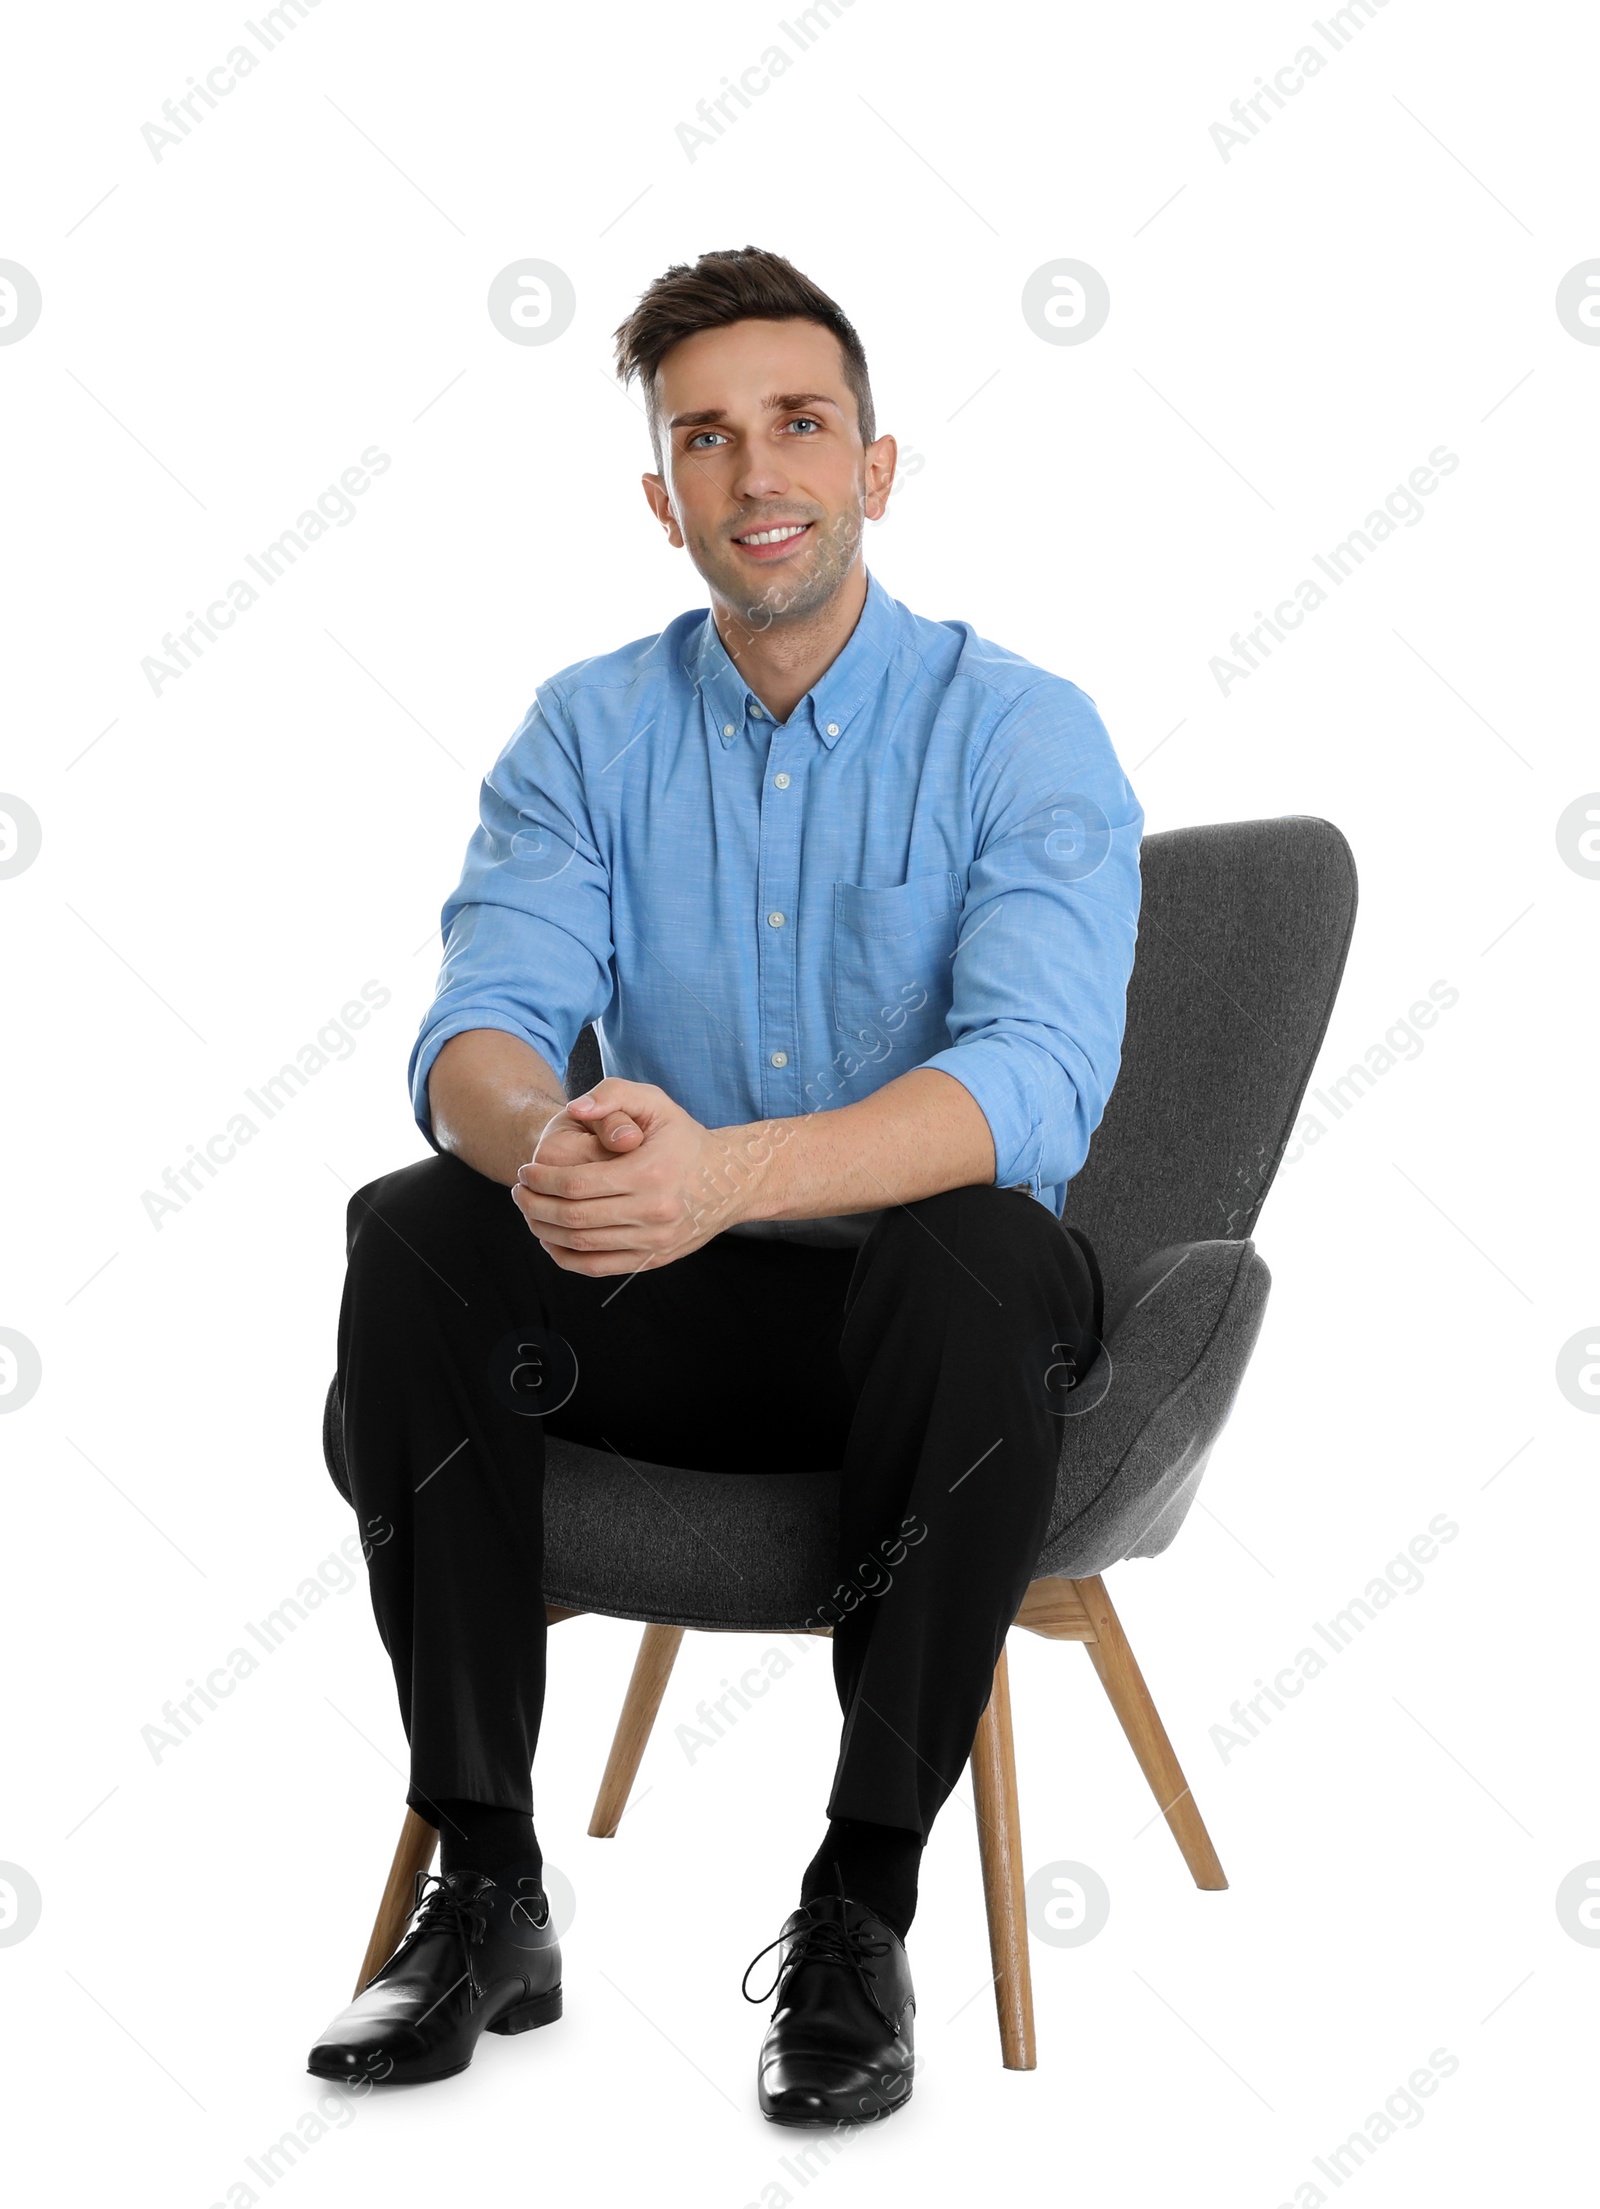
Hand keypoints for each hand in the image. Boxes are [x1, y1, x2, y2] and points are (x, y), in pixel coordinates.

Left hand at [513, 1078, 761, 1275]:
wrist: (731, 1180)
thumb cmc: (685, 1139)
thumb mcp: (656, 1103)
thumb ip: (613, 1094)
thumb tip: (576, 1110)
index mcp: (648, 1173)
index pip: (576, 1184)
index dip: (541, 1180)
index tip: (525, 1172)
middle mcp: (652, 1212)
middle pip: (573, 1218)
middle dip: (535, 1206)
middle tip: (519, 1192)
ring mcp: (654, 1241)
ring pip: (582, 1246)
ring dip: (545, 1231)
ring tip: (530, 1213)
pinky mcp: (653, 1259)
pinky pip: (599, 1267)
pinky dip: (567, 1257)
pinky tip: (552, 1240)